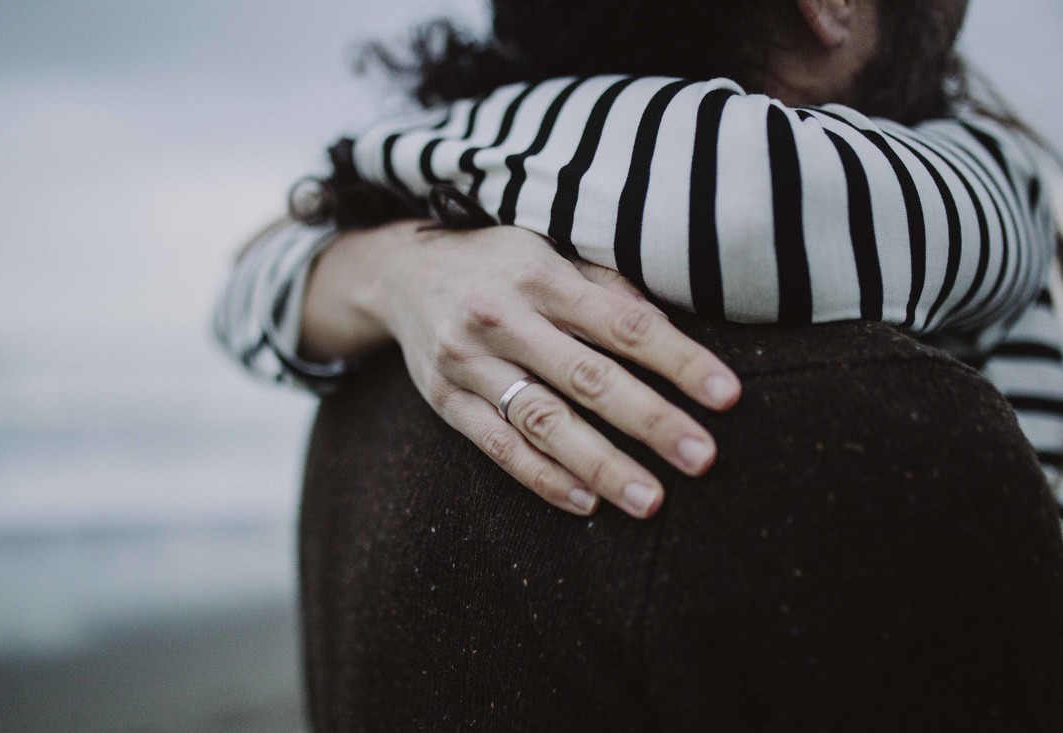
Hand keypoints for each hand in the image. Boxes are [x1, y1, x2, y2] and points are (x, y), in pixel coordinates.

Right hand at [344, 221, 741, 518]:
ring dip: (601, 464)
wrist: (400, 274)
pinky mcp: (445, 400)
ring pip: (543, 422)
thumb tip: (671, 332)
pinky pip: (496, 447)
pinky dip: (542, 477)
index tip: (726, 395)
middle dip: (651, 421)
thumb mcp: (549, 251)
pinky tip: (587, 503)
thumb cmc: (497, 263)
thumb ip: (606, 289)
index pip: (623, 323)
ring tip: (651, 500)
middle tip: (703, 459)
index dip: (678, 359)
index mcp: (539, 275)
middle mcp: (501, 318)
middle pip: (588, 378)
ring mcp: (468, 363)